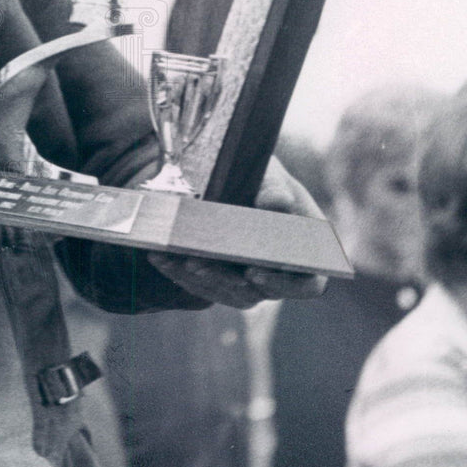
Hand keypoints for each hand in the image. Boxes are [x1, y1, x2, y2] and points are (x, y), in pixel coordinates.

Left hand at [146, 156, 328, 307]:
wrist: (235, 178)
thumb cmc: (262, 177)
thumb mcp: (269, 174)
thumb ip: (274, 186)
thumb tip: (277, 201)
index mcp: (307, 252)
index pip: (306, 284)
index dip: (284, 283)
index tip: (254, 271)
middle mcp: (279, 273)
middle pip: (257, 292)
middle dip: (225, 279)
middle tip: (199, 264)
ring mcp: (249, 280)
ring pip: (226, 293)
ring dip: (198, 279)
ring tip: (175, 258)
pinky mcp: (221, 280)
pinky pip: (202, 286)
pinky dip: (179, 273)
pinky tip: (159, 256)